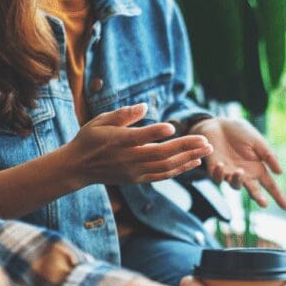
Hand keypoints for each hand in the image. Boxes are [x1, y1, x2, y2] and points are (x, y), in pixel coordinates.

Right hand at [66, 103, 213, 185]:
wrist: (78, 167)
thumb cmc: (90, 139)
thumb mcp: (100, 121)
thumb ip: (122, 114)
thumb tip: (144, 106)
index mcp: (118, 141)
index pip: (139, 137)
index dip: (155, 133)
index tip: (171, 126)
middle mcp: (129, 158)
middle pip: (161, 154)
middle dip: (186, 147)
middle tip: (206, 141)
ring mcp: (134, 171)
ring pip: (165, 166)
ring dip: (188, 159)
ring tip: (206, 151)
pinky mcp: (138, 179)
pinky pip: (162, 175)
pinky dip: (180, 170)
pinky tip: (194, 163)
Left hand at [190, 118, 285, 209]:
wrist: (218, 123)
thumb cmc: (239, 131)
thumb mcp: (257, 141)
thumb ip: (268, 156)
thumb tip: (280, 173)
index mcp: (257, 168)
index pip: (269, 185)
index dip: (278, 196)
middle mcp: (245, 174)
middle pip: (254, 191)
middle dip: (259, 198)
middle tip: (264, 203)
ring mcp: (229, 173)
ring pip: (235, 185)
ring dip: (237, 180)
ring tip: (240, 171)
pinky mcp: (215, 170)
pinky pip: (217, 178)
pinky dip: (219, 173)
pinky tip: (221, 164)